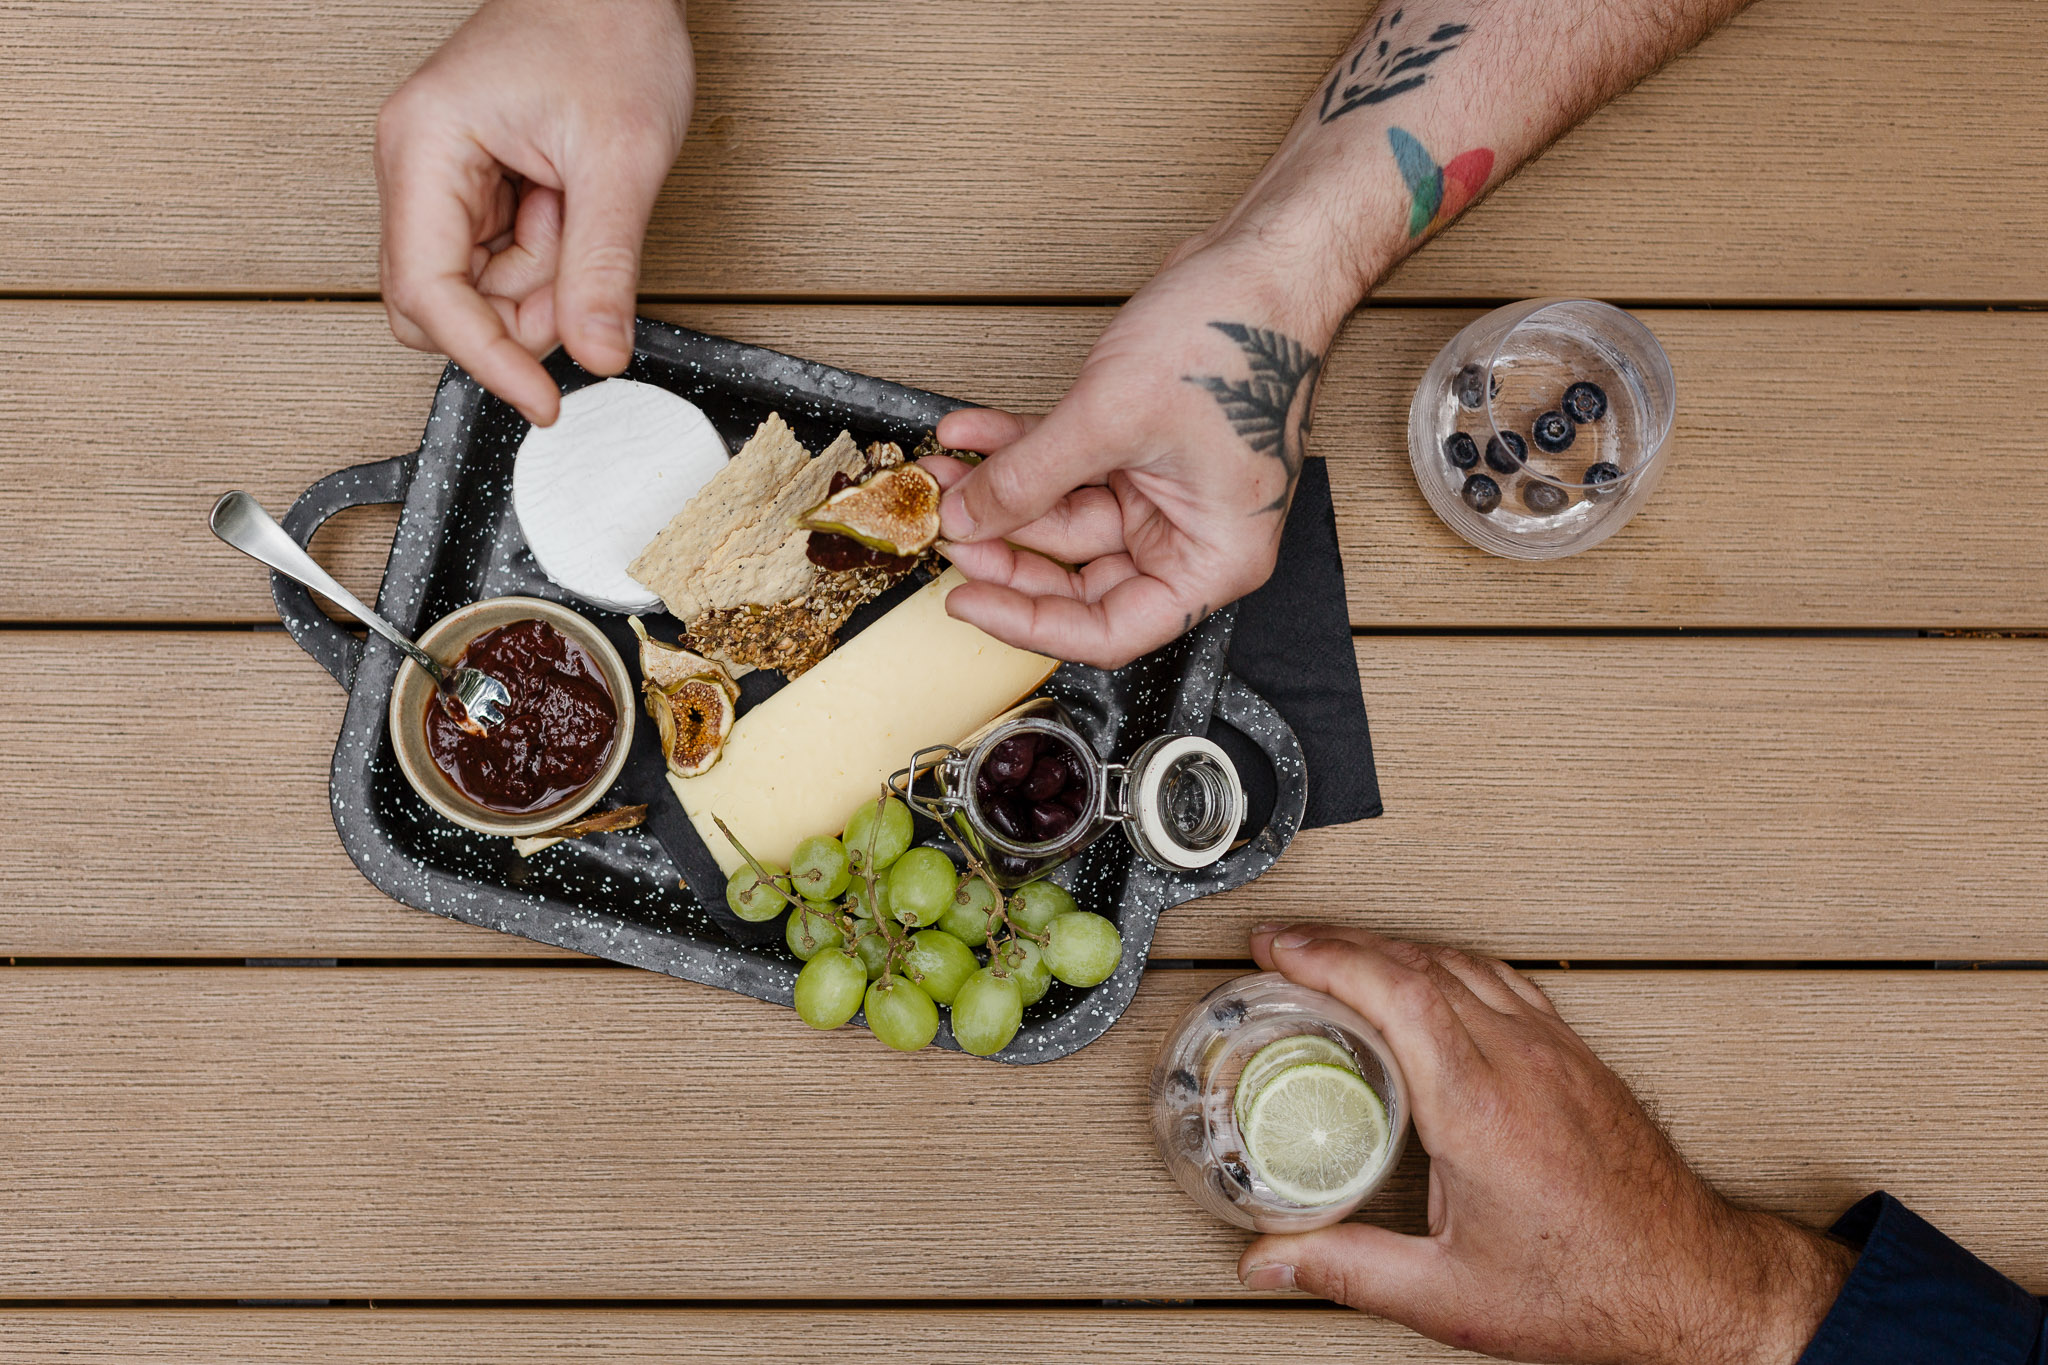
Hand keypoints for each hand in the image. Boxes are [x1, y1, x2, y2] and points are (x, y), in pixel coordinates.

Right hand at [374, 0, 692, 423]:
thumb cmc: (607, 30)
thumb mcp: (622, 157)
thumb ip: (603, 265)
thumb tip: (597, 353)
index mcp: (424, 146)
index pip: (429, 293)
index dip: (486, 359)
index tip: (542, 400)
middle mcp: (416, 165)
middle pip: (439, 303)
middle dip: (516, 313)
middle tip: (582, 271)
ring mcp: (442, 179)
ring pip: (477, 290)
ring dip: (541, 280)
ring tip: (583, 209)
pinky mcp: (475, 189)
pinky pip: (501, 262)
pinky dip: (548, 258)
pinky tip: (573, 206)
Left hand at [925, 237, 1343, 667]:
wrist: (1268, 259)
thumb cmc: (1237, 338)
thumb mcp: (1110, 419)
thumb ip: (1028, 479)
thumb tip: (966, 519)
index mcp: (1213, 560)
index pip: (1109, 630)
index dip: (1029, 623)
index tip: (967, 599)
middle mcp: (1191, 536)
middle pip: (1079, 578)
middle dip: (1005, 550)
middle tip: (947, 527)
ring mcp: (1164, 493)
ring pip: (1062, 518)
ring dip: (1000, 491)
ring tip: (943, 469)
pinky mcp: (1140, 450)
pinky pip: (1066, 468)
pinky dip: (1018, 452)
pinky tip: (970, 434)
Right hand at [1239, 927, 1856, 1364]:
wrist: (1692, 1285)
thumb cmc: (1593, 1287)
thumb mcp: (1448, 1294)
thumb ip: (1348, 1269)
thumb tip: (1272, 1261)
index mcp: (1479, 1107)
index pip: (1395, 992)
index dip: (1327, 958)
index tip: (1277, 950)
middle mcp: (1521, 1062)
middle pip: (1418, 962)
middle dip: (1340, 943)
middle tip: (1283, 947)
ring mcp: (1555, 1052)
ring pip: (1462, 963)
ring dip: (1391, 947)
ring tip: (1339, 955)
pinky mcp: (1577, 1057)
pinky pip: (1501, 980)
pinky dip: (1446, 965)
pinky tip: (1428, 977)